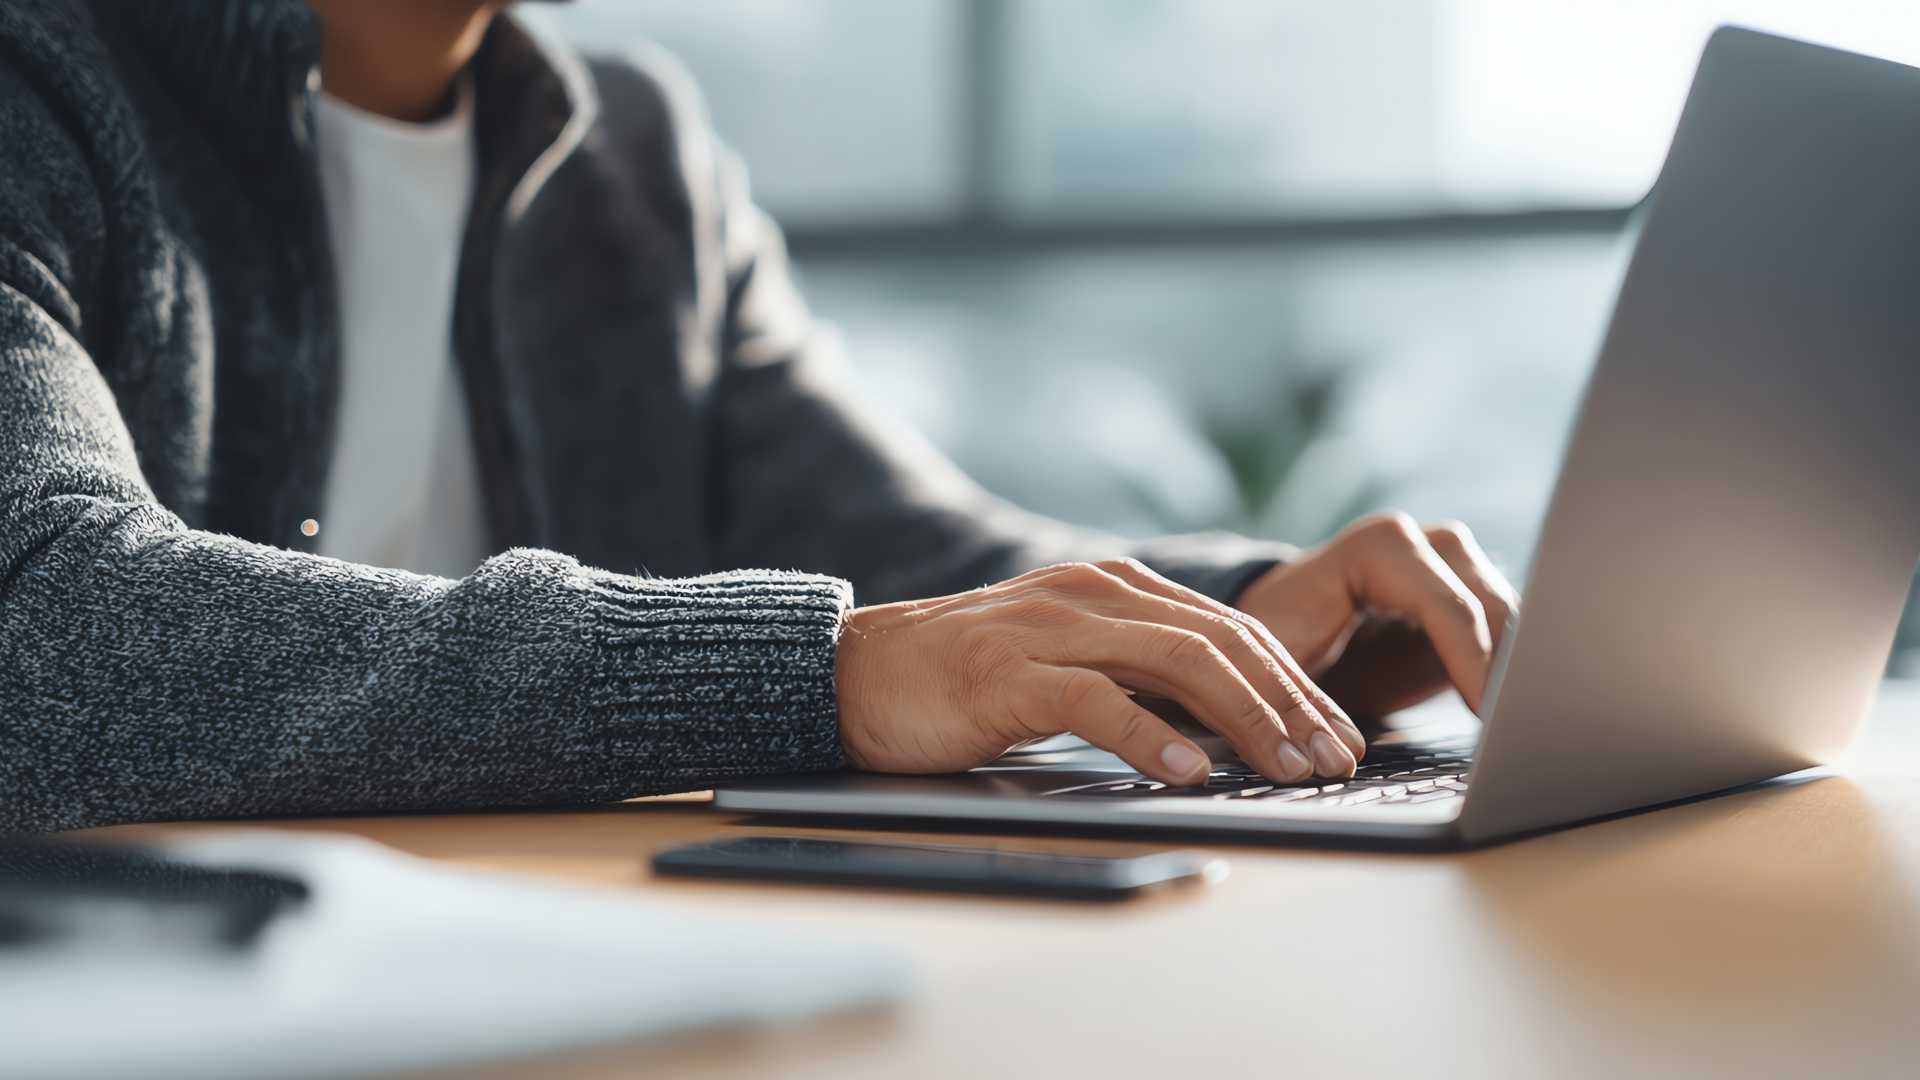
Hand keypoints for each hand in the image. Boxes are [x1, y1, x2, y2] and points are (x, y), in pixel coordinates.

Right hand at [835, 559, 1366, 785]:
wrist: (857, 674)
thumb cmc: (965, 683)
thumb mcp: (1066, 665)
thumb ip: (1135, 678)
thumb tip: (1222, 730)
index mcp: (1114, 588)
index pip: (1229, 629)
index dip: (1293, 681)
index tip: (1337, 733)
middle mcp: (1092, 594)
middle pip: (1219, 641)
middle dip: (1289, 702)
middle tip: (1333, 758)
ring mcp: (1050, 628)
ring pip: (1176, 662)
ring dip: (1245, 718)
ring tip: (1286, 766)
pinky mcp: (1008, 672)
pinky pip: (1095, 699)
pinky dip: (1150, 735)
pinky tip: (1189, 770)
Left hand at [1236, 513, 1518, 719]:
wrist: (1287, 629)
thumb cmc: (1278, 643)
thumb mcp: (1282, 664)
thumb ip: (1317, 689)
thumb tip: (1337, 748)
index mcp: (1376, 548)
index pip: (1445, 604)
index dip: (1472, 661)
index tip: (1488, 714)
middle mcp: (1423, 544)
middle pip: (1490, 606)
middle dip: (1506, 667)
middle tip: (1515, 728)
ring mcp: (1453, 566)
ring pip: (1510, 618)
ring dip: (1517, 670)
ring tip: (1517, 727)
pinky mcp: (1469, 598)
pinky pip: (1506, 633)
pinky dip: (1510, 672)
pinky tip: (1508, 713)